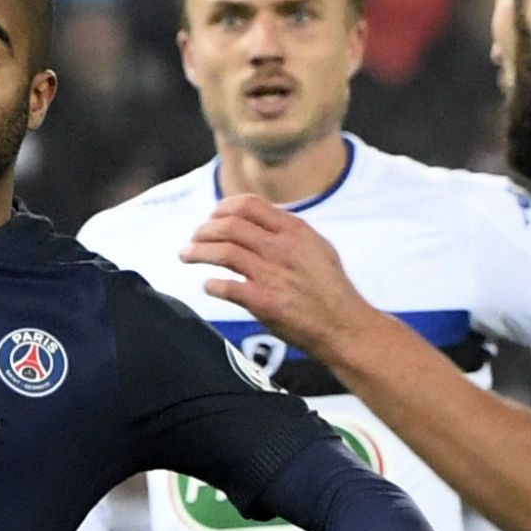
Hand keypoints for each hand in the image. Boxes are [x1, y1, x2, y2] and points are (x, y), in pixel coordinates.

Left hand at [180, 195, 377, 357]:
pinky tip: (208, 286)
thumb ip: (289, 232)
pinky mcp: (263, 302)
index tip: (211, 217)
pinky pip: (226, 287)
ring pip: (222, 251)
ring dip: (197, 251)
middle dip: (203, 230)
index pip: (248, 204)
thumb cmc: (331, 290)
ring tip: (186, 255)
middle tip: (193, 238)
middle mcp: (281, 248)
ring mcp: (271, 274)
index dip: (222, 208)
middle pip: (228, 225)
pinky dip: (211, 284)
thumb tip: (260, 220)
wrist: (344, 326)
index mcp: (294, 231)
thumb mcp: (318, 248)